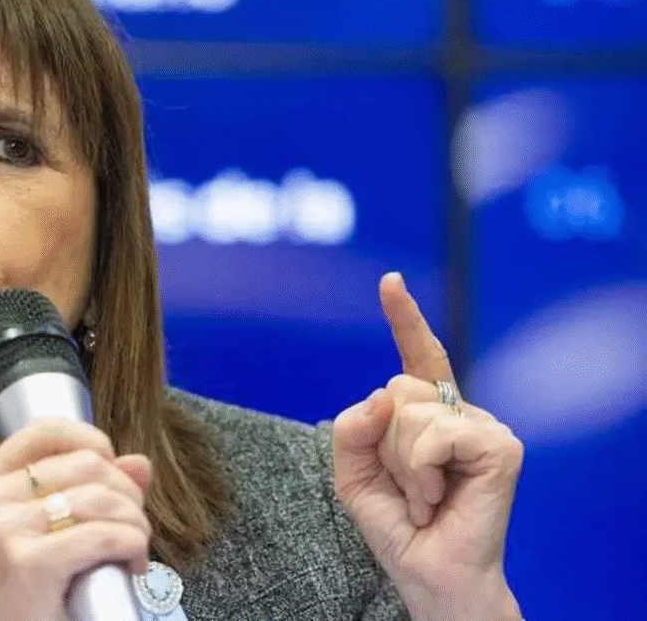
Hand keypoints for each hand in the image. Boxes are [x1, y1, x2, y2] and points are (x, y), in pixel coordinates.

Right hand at [0, 417, 152, 620]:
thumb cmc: (33, 587)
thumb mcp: (53, 529)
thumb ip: (95, 488)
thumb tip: (141, 463)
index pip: (47, 430)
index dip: (94, 443)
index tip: (113, 476)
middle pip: (87, 464)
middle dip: (128, 494)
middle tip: (132, 528)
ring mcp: (3, 530)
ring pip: (101, 498)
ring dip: (136, 525)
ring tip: (134, 550)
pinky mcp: (27, 564)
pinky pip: (102, 536)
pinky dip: (132, 547)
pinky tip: (132, 565)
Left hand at [332, 273, 523, 620]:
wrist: (428, 572)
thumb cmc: (397, 524)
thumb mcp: (352, 473)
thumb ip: (352, 429)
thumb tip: (383, 394)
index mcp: (426, 414)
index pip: (416, 356)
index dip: (404, 318)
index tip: (390, 281)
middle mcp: (458, 412)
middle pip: (394, 390)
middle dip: (383, 444)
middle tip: (408, 486)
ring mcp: (483, 426)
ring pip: (409, 412)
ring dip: (402, 466)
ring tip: (424, 497)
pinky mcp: (501, 446)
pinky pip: (434, 434)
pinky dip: (421, 471)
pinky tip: (438, 497)